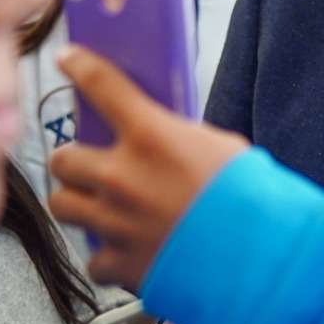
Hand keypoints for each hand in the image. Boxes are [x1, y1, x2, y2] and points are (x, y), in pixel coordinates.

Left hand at [48, 45, 246, 289]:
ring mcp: (116, 222)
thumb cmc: (253, 200)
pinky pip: (93, 258)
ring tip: (98, 207)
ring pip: (63, 205)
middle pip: (63, 158)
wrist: (260, 256)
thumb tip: (169, 140)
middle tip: (90, 165)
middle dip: (73, 161)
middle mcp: (123, 177)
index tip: (68, 60)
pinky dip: (106, 256)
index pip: (100, 85)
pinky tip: (125, 251)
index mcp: (151, 137)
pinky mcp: (120, 262)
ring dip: (78, 203)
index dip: (78, 66)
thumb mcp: (221, 148)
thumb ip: (183, 140)